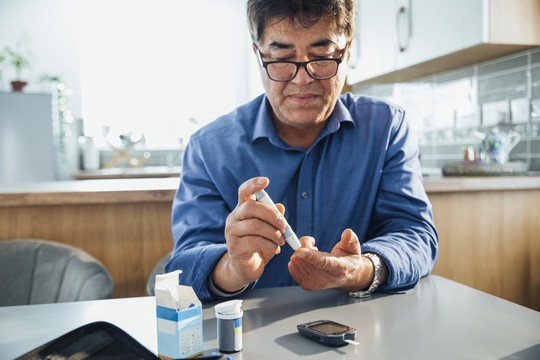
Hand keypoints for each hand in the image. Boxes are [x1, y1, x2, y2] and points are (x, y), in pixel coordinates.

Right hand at [212, 177, 286, 291]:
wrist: (245, 268)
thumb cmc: (258, 245)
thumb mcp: (269, 230)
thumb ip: (274, 218)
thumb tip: (280, 207)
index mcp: (242, 209)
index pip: (244, 191)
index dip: (254, 184)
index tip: (266, 181)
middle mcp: (233, 218)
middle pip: (251, 207)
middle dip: (271, 214)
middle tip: (284, 224)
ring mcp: (231, 233)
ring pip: (255, 226)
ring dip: (274, 233)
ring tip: (282, 241)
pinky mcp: (234, 248)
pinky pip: (255, 242)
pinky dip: (270, 245)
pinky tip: (276, 249)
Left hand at [288, 229, 374, 291]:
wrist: (346, 277)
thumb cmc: (348, 260)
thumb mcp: (353, 248)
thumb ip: (351, 240)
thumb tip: (347, 232)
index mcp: (339, 269)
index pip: (323, 263)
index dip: (310, 256)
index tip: (299, 250)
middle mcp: (325, 279)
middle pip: (304, 260)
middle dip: (305, 246)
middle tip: (314, 246)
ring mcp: (314, 284)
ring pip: (296, 261)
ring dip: (301, 253)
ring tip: (313, 254)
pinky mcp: (306, 286)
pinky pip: (291, 266)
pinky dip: (297, 259)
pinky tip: (308, 261)